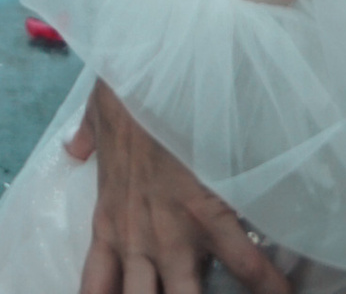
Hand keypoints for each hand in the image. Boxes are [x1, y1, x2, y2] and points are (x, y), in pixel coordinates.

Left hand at [66, 79, 290, 293]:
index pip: (96, 286)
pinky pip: (246, 266)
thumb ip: (86, 139)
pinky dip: (270, 286)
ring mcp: (174, 235)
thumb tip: (75, 147)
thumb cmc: (124, 92)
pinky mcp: (209, 216)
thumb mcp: (95, 118)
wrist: (148, 73)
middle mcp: (137, 241)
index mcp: (109, 221)